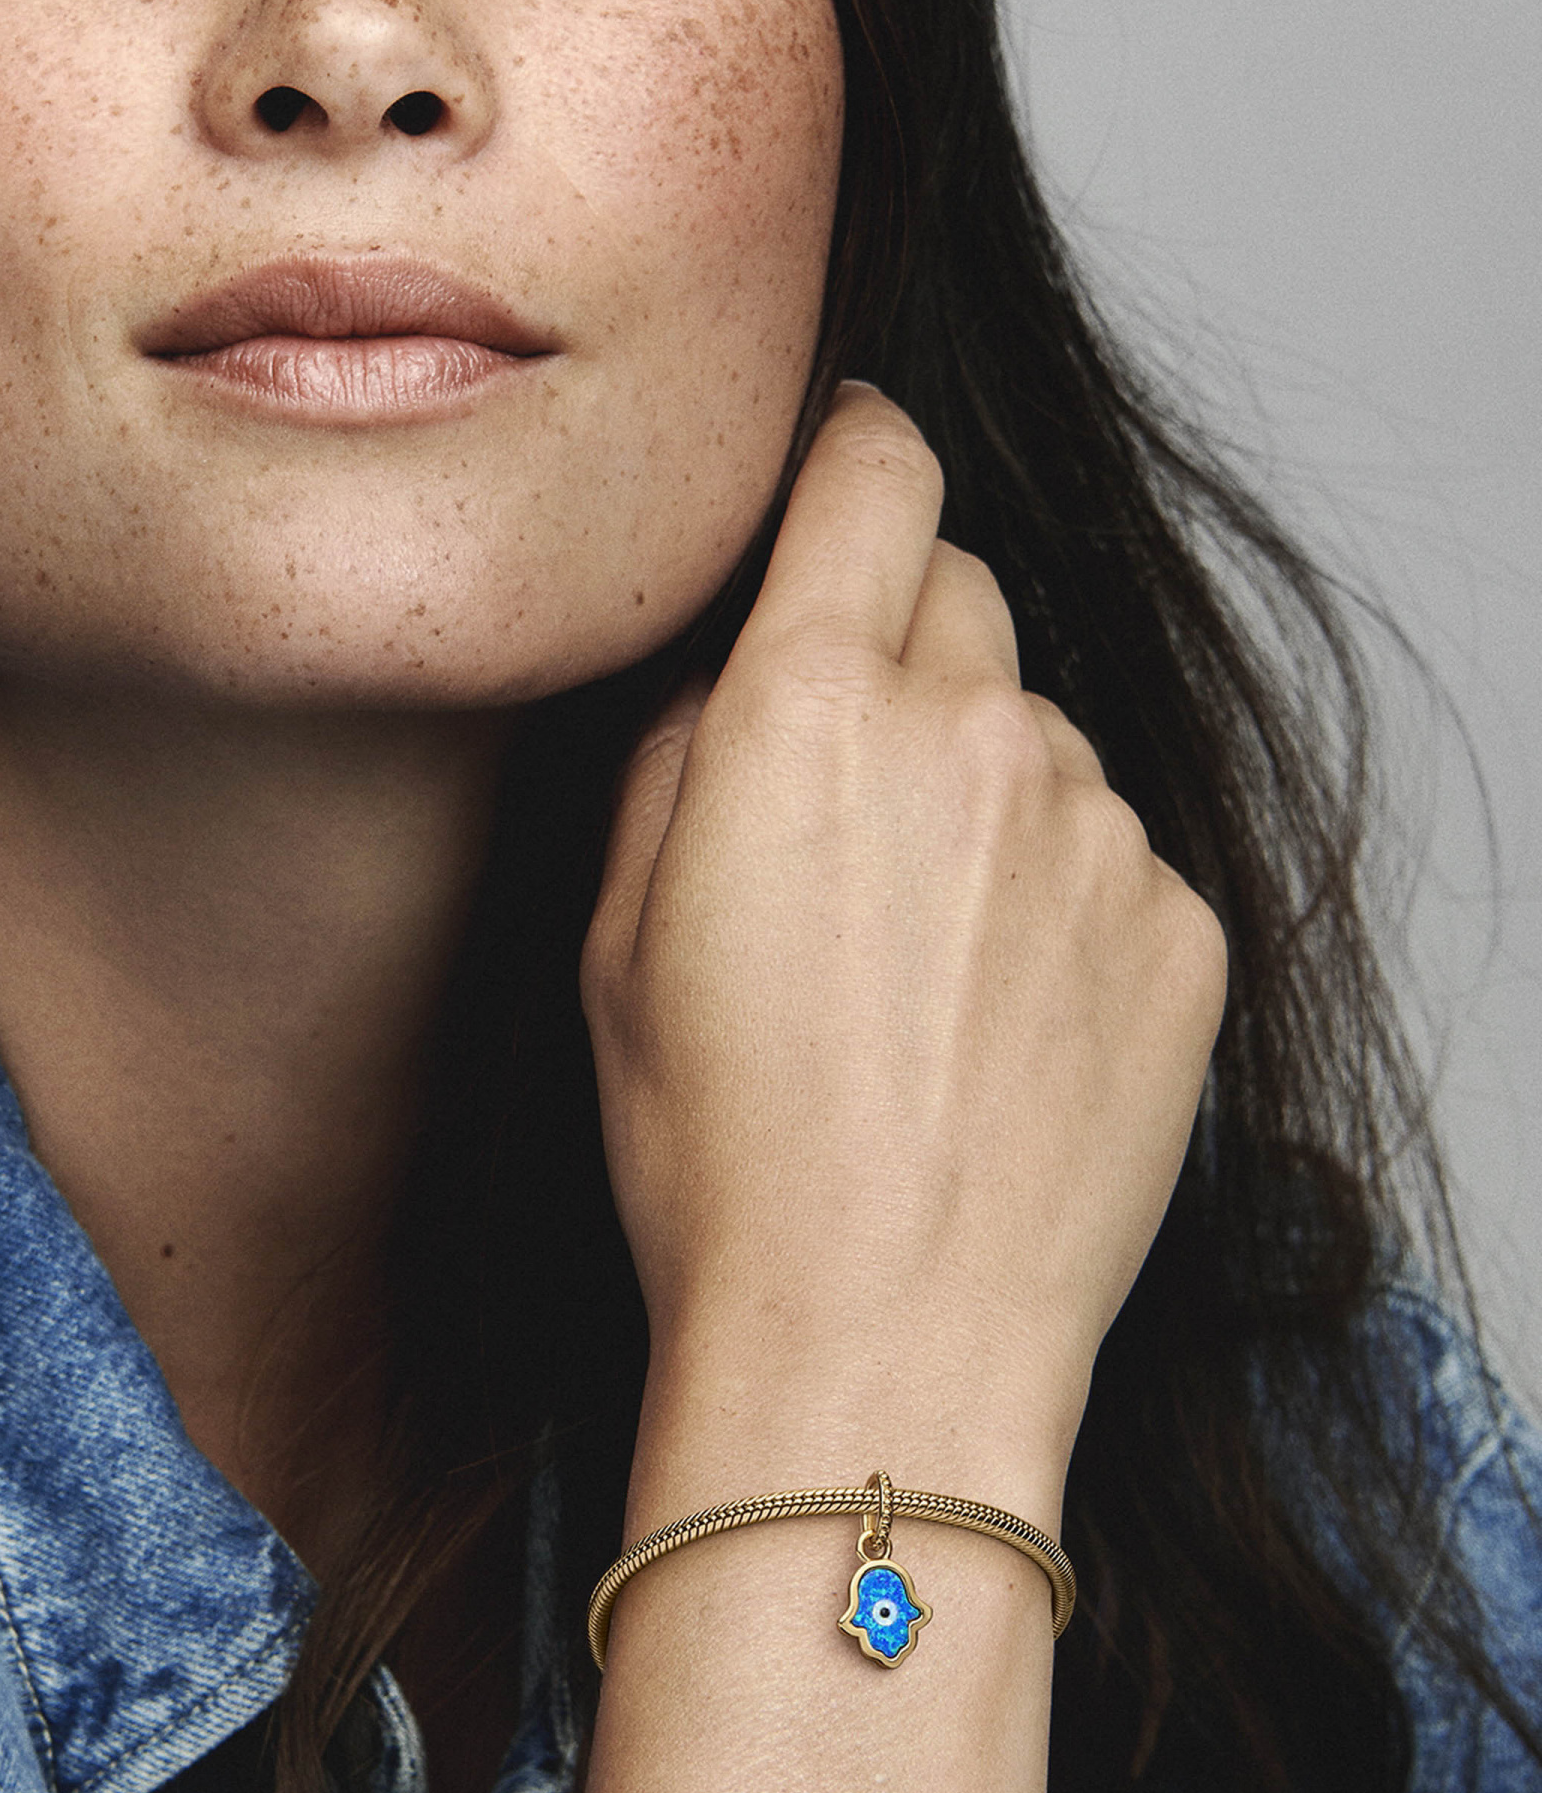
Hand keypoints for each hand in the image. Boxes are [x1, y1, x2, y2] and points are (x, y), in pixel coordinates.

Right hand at [583, 385, 1225, 1502]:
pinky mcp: (1180, 930)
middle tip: (844, 789)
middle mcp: (974, 730)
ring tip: (919, 959)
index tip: (848, 463)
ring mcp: (1098, 830)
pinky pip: (1112, 855)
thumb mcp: (613, 930)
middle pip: (959, 589)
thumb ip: (680, 745)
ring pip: (1036, 734)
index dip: (856, 448)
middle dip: (900, 646)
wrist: (884, 1344)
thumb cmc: (713, 1153)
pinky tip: (996, 1023)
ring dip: (980, 790)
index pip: (874, 469)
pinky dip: (1057, 899)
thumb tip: (736, 666)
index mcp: (808, 707)